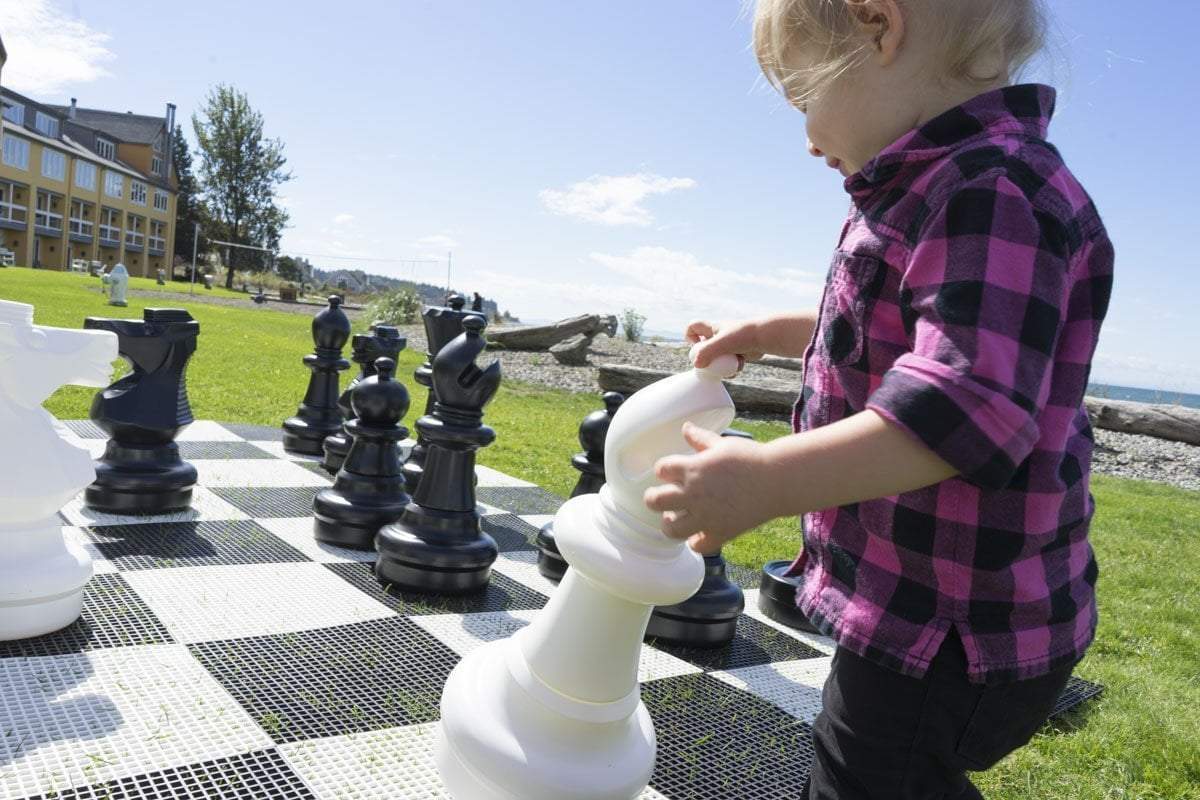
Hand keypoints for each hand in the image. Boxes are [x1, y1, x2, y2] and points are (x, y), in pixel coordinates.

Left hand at [643, 422, 775, 552]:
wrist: (777, 480)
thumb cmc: (751, 458)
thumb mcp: (723, 444)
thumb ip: (700, 438)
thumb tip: (685, 427)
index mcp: (694, 468)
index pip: (661, 469)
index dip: (663, 470)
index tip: (669, 472)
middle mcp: (695, 494)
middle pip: (655, 501)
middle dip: (654, 498)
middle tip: (660, 497)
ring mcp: (707, 516)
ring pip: (671, 529)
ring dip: (670, 523)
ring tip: (676, 517)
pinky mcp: (721, 532)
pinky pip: (699, 545)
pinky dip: (696, 541)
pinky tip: (699, 533)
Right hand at [685, 319, 763, 368]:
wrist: (765, 337)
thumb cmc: (743, 336)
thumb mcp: (721, 344)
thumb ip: (707, 352)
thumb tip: (697, 365)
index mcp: (712, 328)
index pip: (693, 326)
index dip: (690, 337)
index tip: (697, 347)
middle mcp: (719, 335)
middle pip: (704, 347)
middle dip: (707, 359)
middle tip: (712, 365)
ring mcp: (729, 344)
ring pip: (717, 358)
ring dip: (720, 366)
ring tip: (728, 368)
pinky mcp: (738, 352)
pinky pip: (728, 363)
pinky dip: (731, 368)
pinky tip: (738, 368)